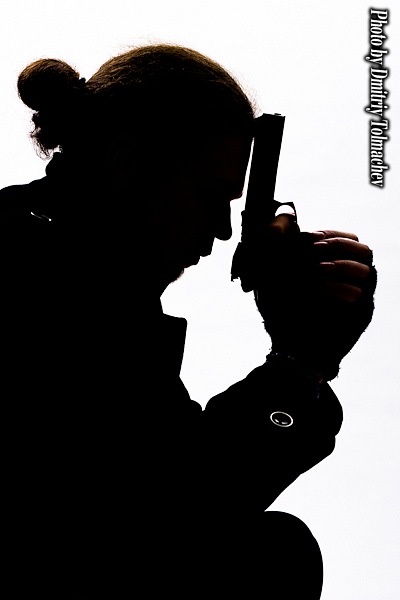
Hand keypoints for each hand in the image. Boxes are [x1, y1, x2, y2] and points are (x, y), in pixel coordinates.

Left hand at [254, 217, 376, 381]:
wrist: (288, 349)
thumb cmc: (281, 314)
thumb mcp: (273, 279)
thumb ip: (278, 252)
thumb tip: (280, 225)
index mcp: (336, 267)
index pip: (347, 239)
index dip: (329, 234)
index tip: (308, 236)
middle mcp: (352, 280)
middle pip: (364, 250)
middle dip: (338, 245)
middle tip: (315, 249)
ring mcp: (359, 298)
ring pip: (367, 270)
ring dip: (340, 265)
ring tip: (316, 270)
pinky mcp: (361, 317)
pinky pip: (362, 296)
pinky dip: (340, 288)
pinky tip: (321, 288)